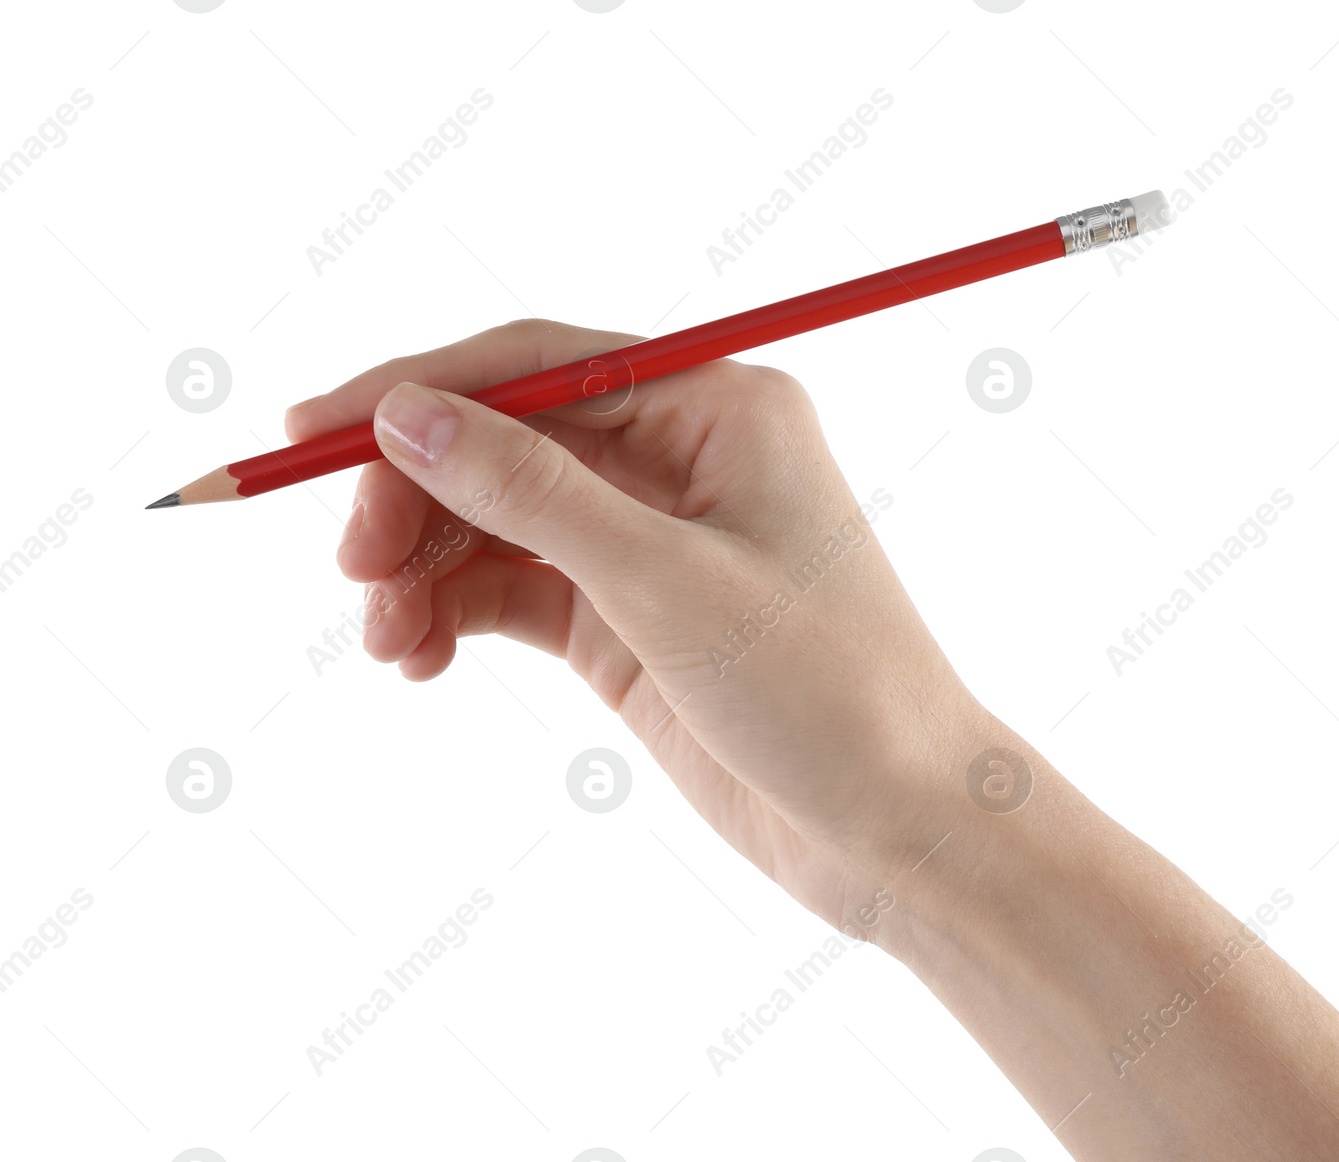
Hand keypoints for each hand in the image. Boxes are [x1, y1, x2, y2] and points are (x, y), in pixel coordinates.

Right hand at [285, 319, 980, 936]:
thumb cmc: (827, 689)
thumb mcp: (667, 585)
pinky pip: (515, 589)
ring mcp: (651, 541)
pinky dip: (458, 612)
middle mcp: (682, 459)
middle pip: (504, 441)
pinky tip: (421, 657)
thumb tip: (407, 415)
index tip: (311, 428)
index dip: (419, 387)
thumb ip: (532, 495)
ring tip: (387, 642)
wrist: (897, 826)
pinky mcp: (629, 618)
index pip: (539, 364)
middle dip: (416, 495)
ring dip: (425, 567)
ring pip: (498, 521)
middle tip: (352, 566)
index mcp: (719, 406)